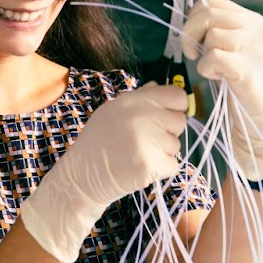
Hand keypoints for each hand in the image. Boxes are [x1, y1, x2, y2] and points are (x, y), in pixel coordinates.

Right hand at [21, 83, 188, 262]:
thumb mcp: (113, 111)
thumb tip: (159, 86)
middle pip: (180, 121)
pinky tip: (141, 167)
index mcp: (133, 101)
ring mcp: (148, 142)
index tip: (168, 115)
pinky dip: (162, 169)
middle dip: (168, 131)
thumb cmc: (99, 142)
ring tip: (138, 153)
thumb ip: (140, 99)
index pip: (177, 96)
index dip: (176, 106)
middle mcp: (142, 117)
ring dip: (163, 151)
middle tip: (146, 139)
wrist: (82, 176)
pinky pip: (173, 165)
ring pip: (176, 145)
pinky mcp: (152, 165)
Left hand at [180, 0, 262, 180]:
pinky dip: (208, 69)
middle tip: (191, 53)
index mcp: (251, 19)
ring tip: (215, 68)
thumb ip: (217, 29)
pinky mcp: (249, 67)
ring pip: (212, 36)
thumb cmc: (243, 80)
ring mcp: (255, 47)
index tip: (192, 36)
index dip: (193, 16)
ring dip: (204, 55)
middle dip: (189, 33)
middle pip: (208, 14)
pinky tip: (218, 77)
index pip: (212, 1)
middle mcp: (255, 28)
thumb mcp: (232, 47)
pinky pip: (214, 57)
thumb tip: (187, 18)